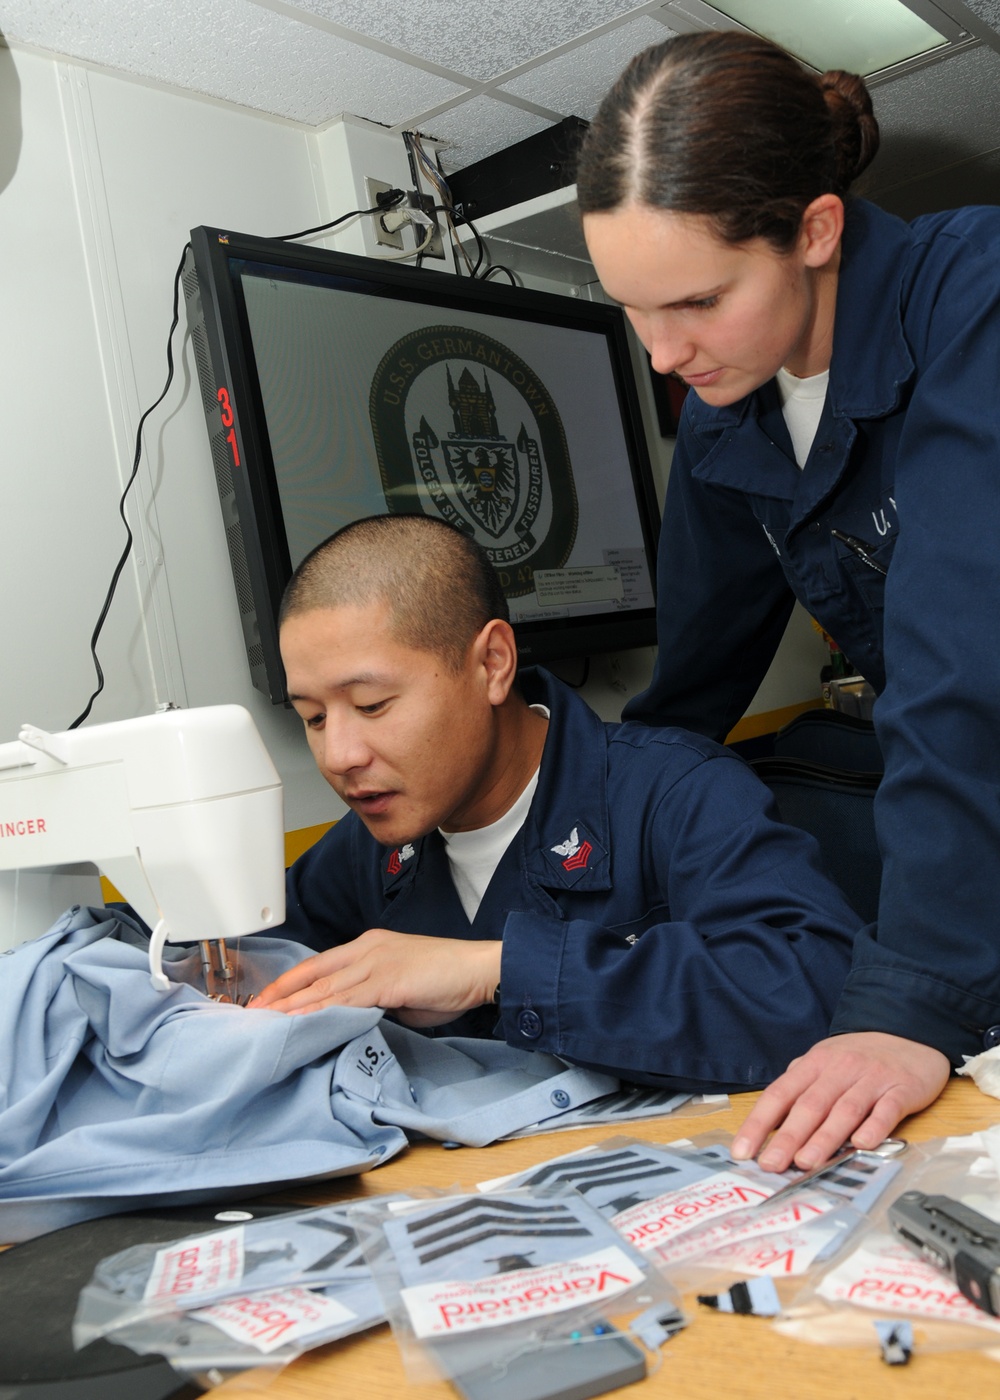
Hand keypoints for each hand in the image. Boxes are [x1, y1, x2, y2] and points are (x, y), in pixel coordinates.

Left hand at [252, 930, 501, 1028]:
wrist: (478, 969)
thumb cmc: (447, 979)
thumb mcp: (402, 989)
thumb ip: (375, 999)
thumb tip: (356, 1018)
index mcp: (369, 946)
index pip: (318, 965)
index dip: (289, 983)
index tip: (266, 1000)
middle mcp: (367, 949)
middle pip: (313, 975)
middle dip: (280, 996)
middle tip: (251, 1013)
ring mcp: (376, 962)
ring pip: (324, 987)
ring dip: (292, 1007)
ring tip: (266, 1022)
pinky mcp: (387, 980)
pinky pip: (346, 999)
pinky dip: (321, 1012)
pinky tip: (302, 1023)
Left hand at [731, 1032, 949, 1171]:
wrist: (907, 1035)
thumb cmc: (857, 1058)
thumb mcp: (822, 1063)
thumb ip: (799, 1088)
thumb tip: (769, 1126)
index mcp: (814, 1064)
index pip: (779, 1094)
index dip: (758, 1122)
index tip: (743, 1151)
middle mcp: (840, 1069)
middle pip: (810, 1105)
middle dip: (788, 1137)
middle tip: (771, 1164)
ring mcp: (871, 1079)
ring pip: (845, 1110)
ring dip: (824, 1138)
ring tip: (806, 1163)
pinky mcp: (902, 1089)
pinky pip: (887, 1110)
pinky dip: (874, 1127)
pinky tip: (862, 1144)